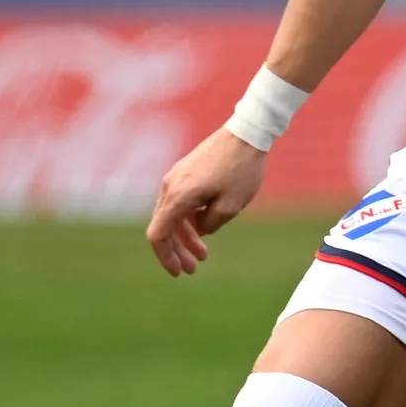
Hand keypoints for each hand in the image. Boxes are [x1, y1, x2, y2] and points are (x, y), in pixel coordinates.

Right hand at [146, 129, 266, 277]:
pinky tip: (205, 231)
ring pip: (173, 215)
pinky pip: (180, 202)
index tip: (178, 272)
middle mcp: (170, 186)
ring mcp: (176, 177)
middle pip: (164, 226)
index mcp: (178, 196)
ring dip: (186, 237)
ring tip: (203, 256)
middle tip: (193, 270)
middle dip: (177, 251)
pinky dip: (189, 220)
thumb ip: (210, 225)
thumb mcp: (231, 207)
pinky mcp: (185, 172)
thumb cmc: (241, 170)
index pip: (158, 234)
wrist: (247, 134)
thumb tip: (199, 229)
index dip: (165, 257)